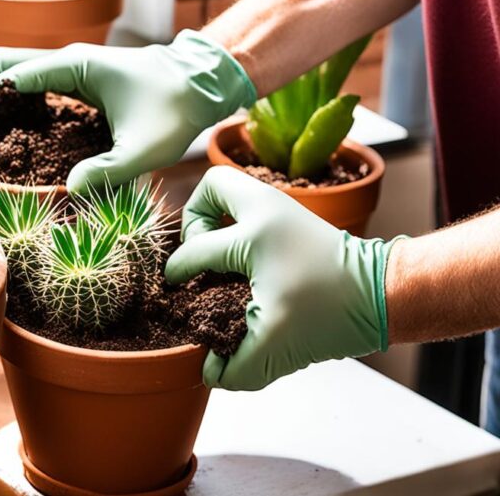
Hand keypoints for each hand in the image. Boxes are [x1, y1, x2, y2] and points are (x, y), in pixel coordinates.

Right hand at [0, 31, 256, 193]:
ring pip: (13, 66)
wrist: (199, 83)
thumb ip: (111, 169)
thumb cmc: (174, 110)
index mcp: (78, 66)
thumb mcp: (147, 147)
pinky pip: (29, 79)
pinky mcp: (75, 78)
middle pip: (5, 60)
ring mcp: (70, 66)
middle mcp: (68, 59)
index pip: (20, 74)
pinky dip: (3, 90)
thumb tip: (72, 190)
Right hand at [165, 166, 401, 390]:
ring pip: (234, 192)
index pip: (195, 249)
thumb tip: (212, 373)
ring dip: (218, 220)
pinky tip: (246, 266)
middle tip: (201, 251)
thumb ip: (237, 368)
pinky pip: (252, 209)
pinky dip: (240, 228)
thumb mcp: (278, 346)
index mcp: (254, 234)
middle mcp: (266, 210)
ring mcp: (283, 209)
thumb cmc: (333, 312)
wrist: (385, 295)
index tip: (176, 287)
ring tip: (220, 258)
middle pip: (212, 187)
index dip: (178, 271)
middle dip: (195, 217)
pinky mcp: (296, 219)